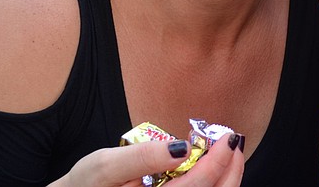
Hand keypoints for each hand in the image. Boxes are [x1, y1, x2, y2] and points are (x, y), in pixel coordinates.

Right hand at [49, 133, 244, 186]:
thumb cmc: (85, 185)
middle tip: (233, 142)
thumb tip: (181, 147)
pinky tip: (209, 168)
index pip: (197, 186)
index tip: (227, 137)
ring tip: (225, 153)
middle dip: (230, 171)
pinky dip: (212, 185)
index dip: (217, 161)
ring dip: (225, 179)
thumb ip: (141, 157)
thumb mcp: (104, 165)